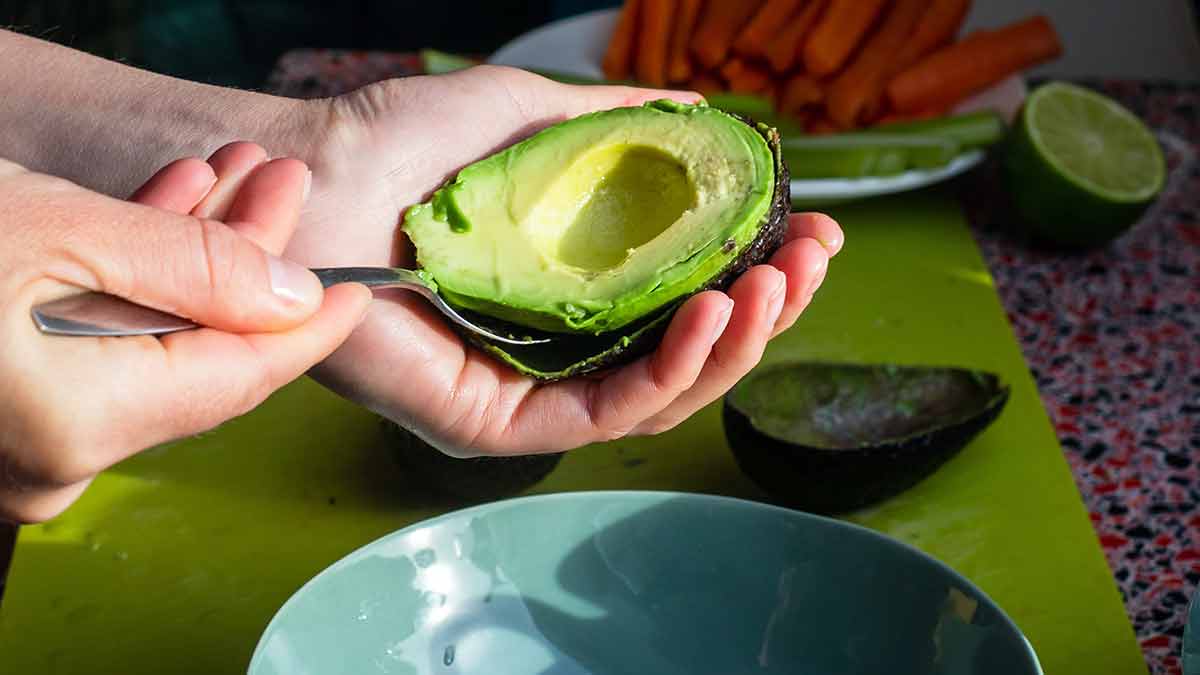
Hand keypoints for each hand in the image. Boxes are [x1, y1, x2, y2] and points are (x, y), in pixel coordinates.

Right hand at [0, 143, 370, 521]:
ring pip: (152, 346)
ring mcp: (32, 444)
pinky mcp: (10, 411)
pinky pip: (98, 352)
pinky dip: (130, 286)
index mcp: (81, 425)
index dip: (308, 330)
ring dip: (191, 259)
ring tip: (228, 179)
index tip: (357, 291)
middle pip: (201, 355)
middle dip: (246, 262)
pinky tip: (160, 215)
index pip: (241, 380)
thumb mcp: (59, 231)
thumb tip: (293, 298)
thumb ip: (190, 268)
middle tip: (282, 186)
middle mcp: (60, 459)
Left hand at [291, 66, 843, 455]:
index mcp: (569, 292)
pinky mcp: (495, 425)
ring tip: (777, 284)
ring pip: (660, 394)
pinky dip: (670, 370)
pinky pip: (603, 413)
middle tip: (814, 258)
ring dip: (735, 342)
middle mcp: (555, 349)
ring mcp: (527, 392)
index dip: (754, 271)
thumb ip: (616, 126)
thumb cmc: (400, 142)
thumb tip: (703, 113)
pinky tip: (713, 313)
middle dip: (765, 311)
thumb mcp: (529, 117)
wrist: (310, 174)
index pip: (683, 300)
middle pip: (686, 354)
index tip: (811, 230)